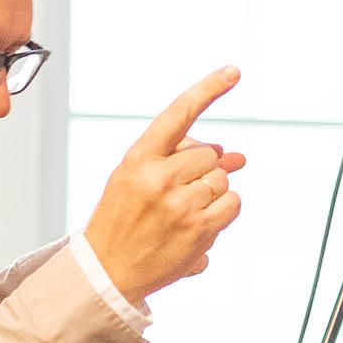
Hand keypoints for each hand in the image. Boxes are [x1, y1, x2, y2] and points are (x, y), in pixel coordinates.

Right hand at [83, 67, 245, 298]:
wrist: (107, 271)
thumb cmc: (123, 220)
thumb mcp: (136, 179)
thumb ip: (179, 160)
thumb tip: (234, 155)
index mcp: (137, 159)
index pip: (178, 114)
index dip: (208, 90)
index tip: (233, 71)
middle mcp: (158, 178)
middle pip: (208, 154)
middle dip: (201, 169)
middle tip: (180, 190)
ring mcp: (180, 205)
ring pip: (222, 179)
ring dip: (212, 191)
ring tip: (184, 211)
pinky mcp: (199, 229)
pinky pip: (232, 203)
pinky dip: (224, 210)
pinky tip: (199, 222)